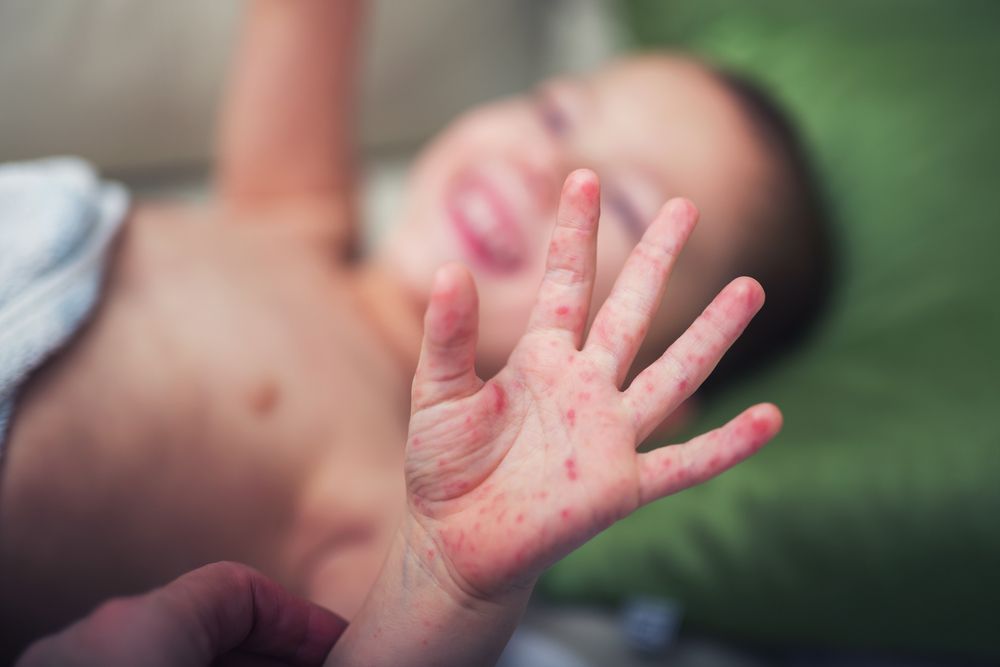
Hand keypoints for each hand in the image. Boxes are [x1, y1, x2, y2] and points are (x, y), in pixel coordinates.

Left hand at [16, 562, 346, 666]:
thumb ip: (279, 654)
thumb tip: (335, 656)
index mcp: (140, 625)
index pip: (240, 589)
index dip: (301, 619)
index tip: (341, 645)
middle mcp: (96, 638)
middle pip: (207, 622)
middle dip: (271, 649)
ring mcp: (68, 666)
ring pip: (169, 649)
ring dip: (231, 665)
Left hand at [404, 169, 782, 600]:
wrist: (456, 543)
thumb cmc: (445, 468)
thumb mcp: (437, 397)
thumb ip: (447, 339)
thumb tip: (449, 270)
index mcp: (540, 360)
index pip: (565, 283)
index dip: (574, 232)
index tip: (583, 177)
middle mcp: (584, 386)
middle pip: (630, 311)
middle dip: (656, 259)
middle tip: (685, 205)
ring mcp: (609, 434)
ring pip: (672, 373)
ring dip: (711, 334)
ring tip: (750, 288)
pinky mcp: (623, 485)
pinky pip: (685, 463)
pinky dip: (728, 445)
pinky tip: (770, 418)